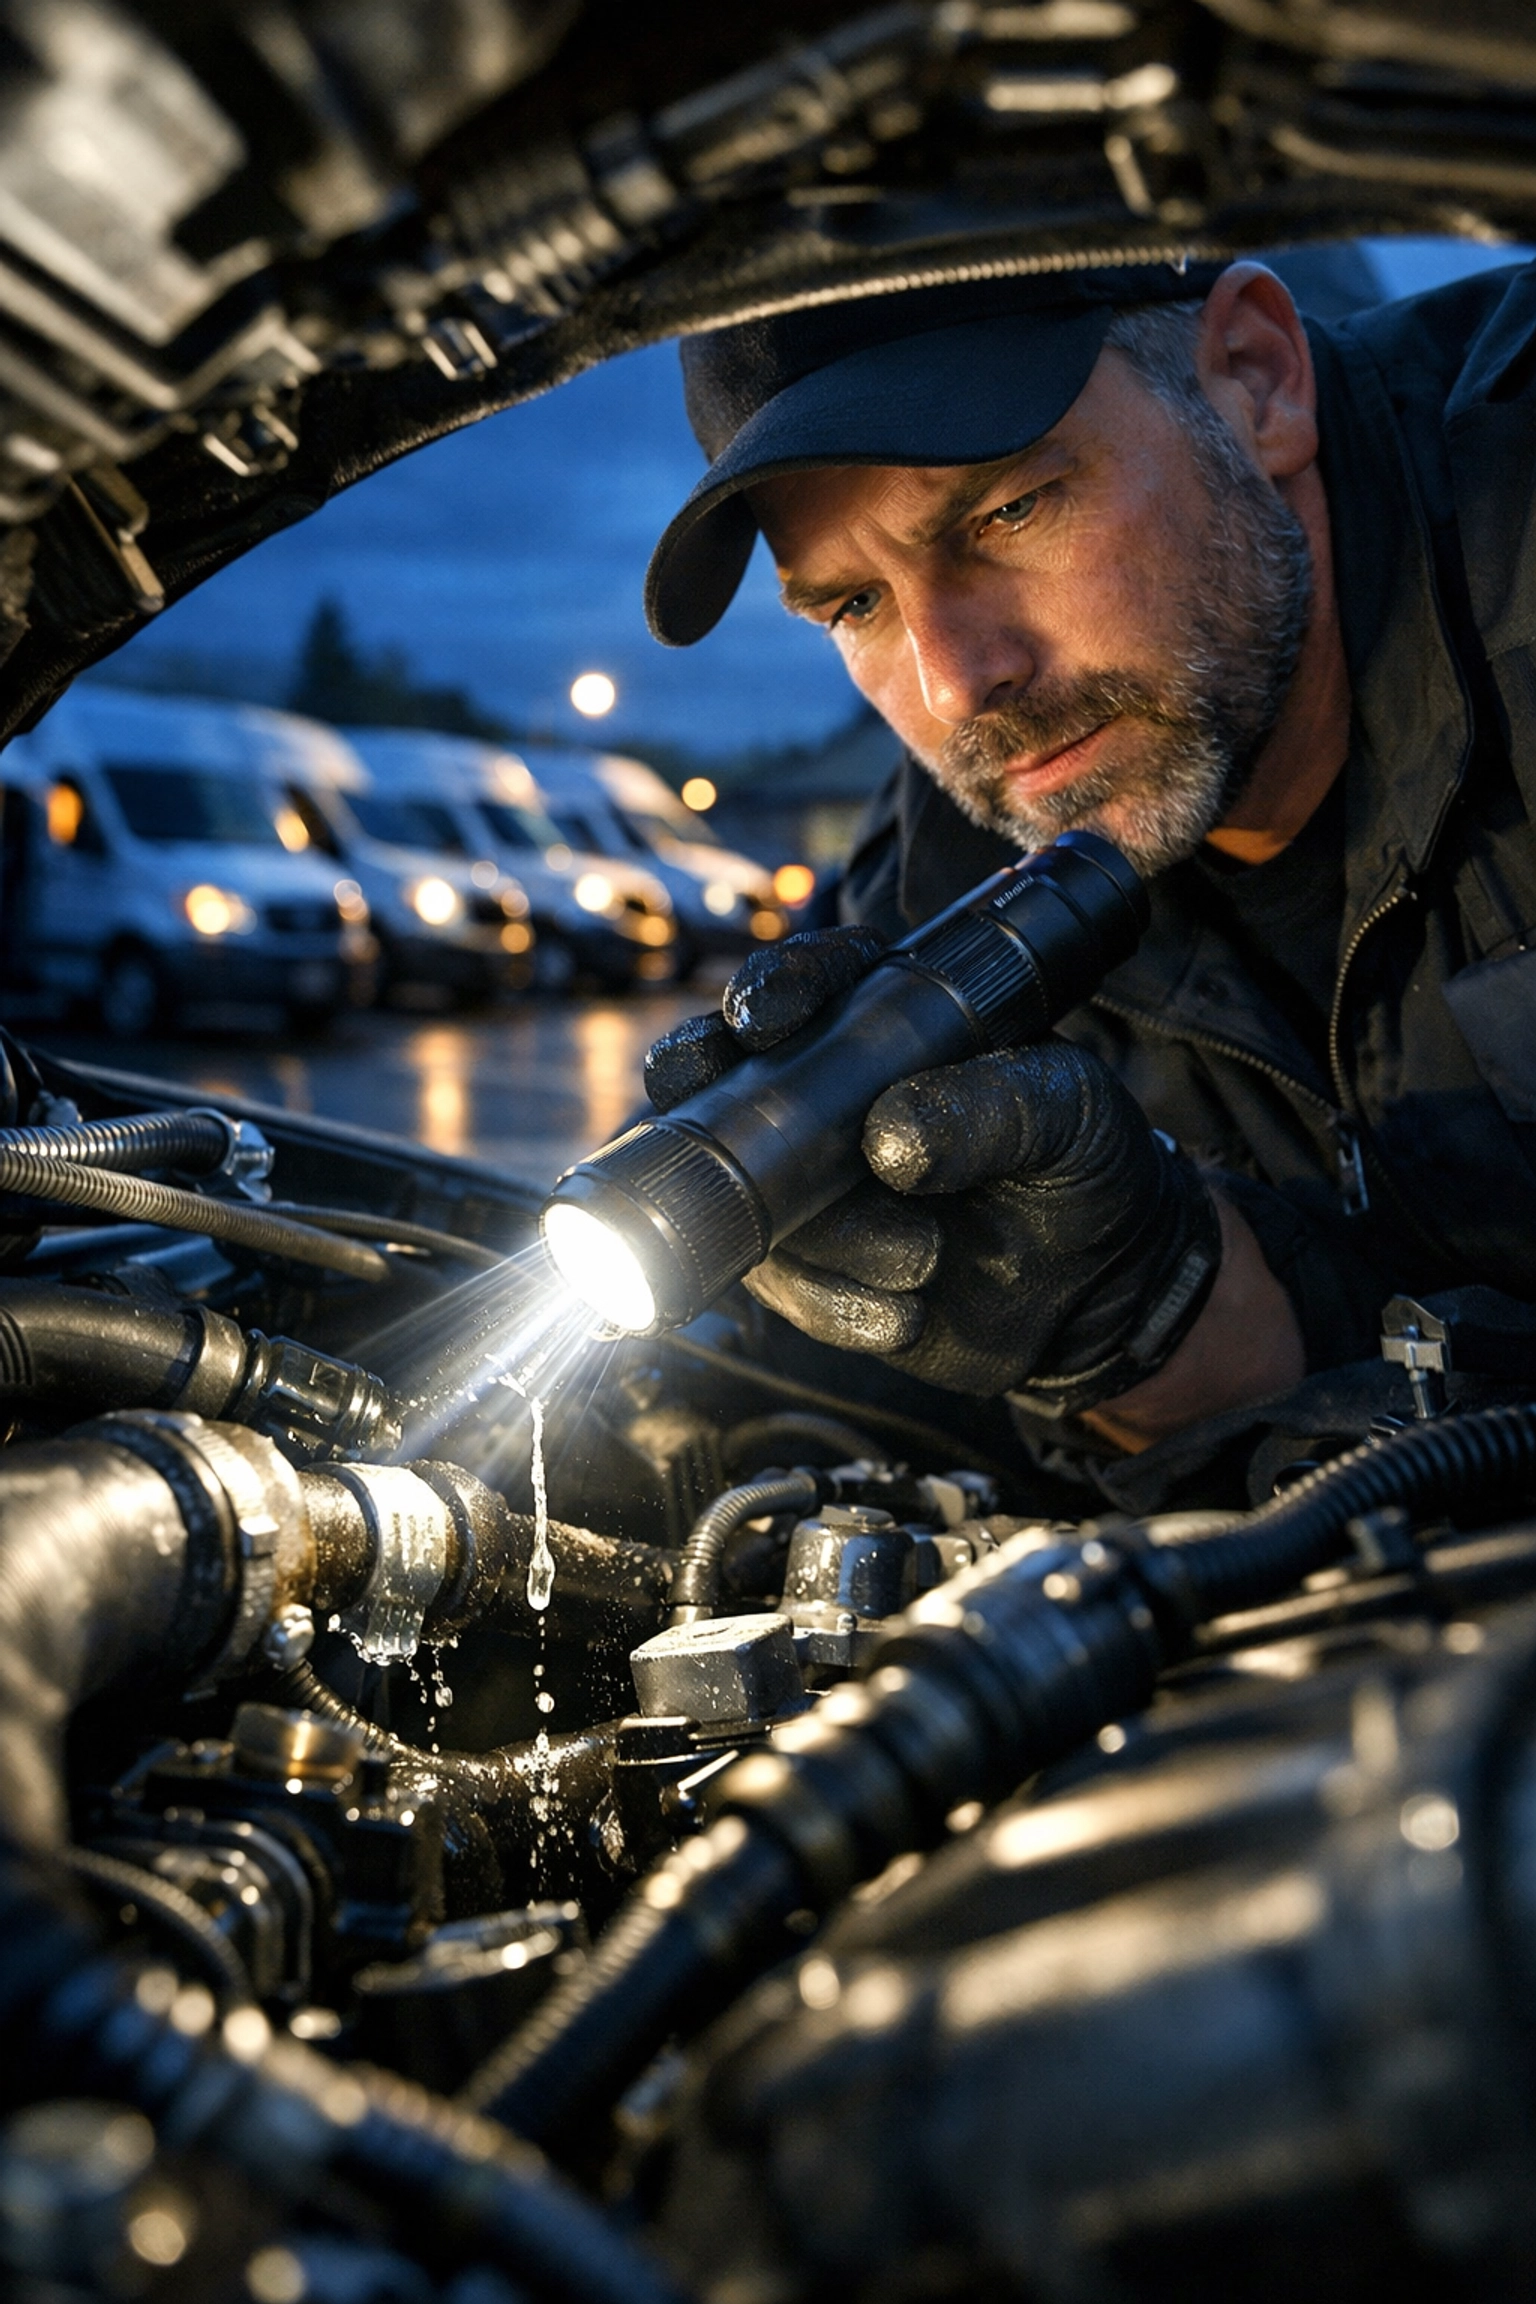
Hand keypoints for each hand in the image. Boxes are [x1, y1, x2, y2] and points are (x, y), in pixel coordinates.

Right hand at [644, 928, 1222, 1408]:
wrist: (1102, 1298)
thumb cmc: (1088, 1172)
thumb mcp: (1073, 1118)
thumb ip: (996, 1107)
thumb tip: (888, 1140)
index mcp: (895, 1026)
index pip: (814, 983)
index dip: (774, 989)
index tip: (764, 1020)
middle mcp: (830, 1098)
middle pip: (717, 1075)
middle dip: (711, 1104)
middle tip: (749, 1138)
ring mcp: (808, 1186)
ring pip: (749, 1197)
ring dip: (827, 1237)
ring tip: (923, 1260)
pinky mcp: (807, 1268)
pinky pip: (780, 1283)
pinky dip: (833, 1302)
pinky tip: (904, 1317)